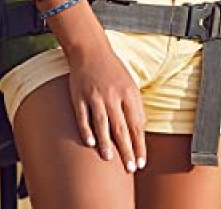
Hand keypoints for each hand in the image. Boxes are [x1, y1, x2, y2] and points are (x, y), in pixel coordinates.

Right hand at [66, 42, 146, 172]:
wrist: (90, 51)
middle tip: (130, 168)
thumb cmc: (113, 70)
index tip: (141, 162)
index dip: (139, 144)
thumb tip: (141, 127)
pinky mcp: (79, 96)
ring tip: (109, 159)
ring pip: (102, 123)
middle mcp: (113, 95)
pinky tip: (91, 143)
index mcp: (129, 92)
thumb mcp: (130, 83)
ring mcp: (95, 96)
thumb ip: (135, 105)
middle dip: (127, 150)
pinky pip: (83, 117)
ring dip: (106, 143)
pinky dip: (87, 131)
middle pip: (121, 127)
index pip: (137, 123)